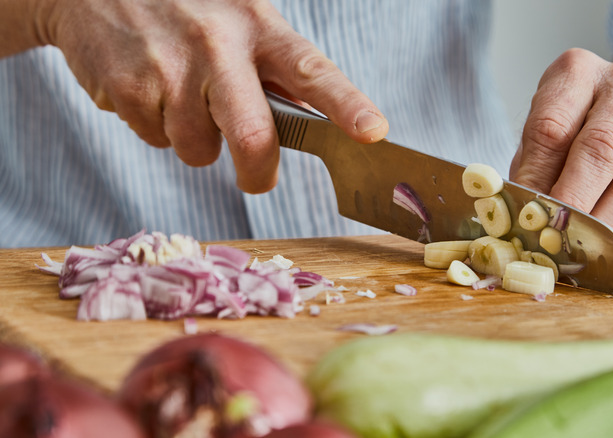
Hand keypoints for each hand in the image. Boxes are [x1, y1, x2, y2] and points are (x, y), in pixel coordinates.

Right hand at [41, 0, 388, 192]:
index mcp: (259, 26)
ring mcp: (171, 67)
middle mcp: (218, 45)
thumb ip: (275, 69)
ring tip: (180, 94)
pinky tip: (149, 86)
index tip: (372, 132)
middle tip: (256, 178)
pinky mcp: (129, 87)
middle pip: (253, 136)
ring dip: (194, 139)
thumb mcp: (240, 20)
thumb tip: (316, 118)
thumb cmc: (185, 8)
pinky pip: (156, 140)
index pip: (313, 71)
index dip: (346, 106)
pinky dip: (155, 127)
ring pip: (199, 150)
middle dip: (258, 172)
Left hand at [509, 48, 612, 247]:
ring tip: (579, 248)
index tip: (524, 212)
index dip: (537, 175)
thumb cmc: (574, 123)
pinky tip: (607, 247)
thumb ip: (532, 166)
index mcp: (578, 72)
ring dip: (605, 221)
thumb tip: (521, 214)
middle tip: (553, 234)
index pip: (553, 125)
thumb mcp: (541, 129)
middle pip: (601, 148)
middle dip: (575, 199)